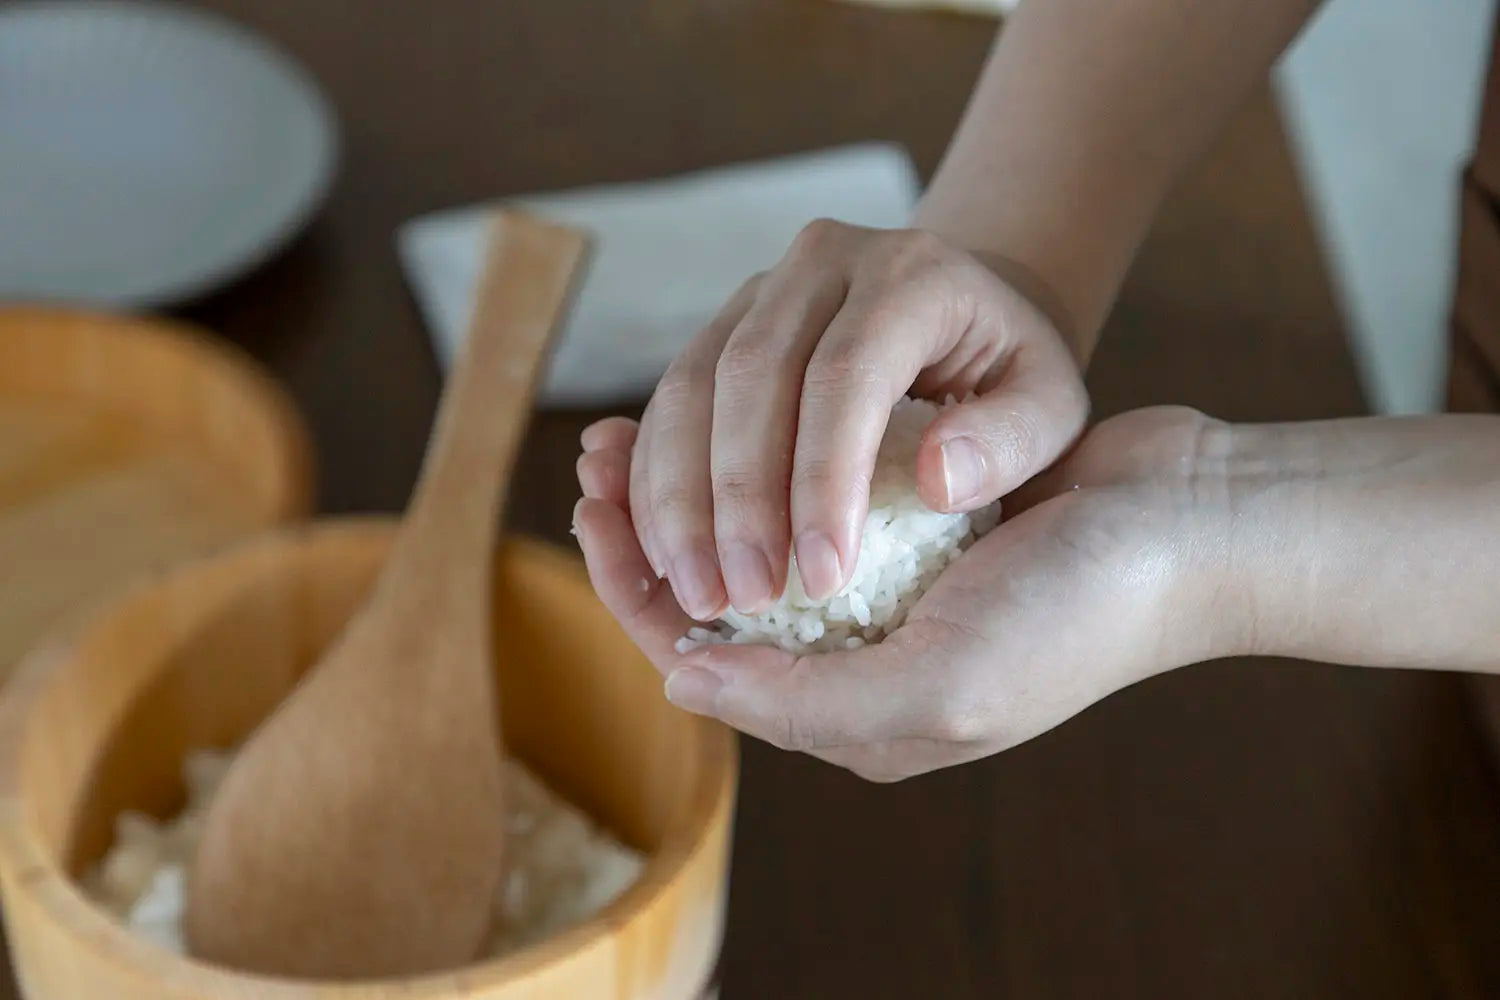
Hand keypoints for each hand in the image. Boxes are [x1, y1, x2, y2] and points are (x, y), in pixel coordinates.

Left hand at [574, 406, 1241, 781]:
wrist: (1188, 528)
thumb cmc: (1076, 614)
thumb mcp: (935, 688)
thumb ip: (802, 702)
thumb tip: (679, 679)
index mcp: (855, 713)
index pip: (704, 661)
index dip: (634, 592)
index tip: (590, 515)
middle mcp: (860, 655)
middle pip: (714, 602)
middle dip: (645, 536)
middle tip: (592, 466)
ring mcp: (887, 586)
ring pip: (750, 543)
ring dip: (687, 490)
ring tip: (630, 437)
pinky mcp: (911, 522)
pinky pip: (802, 491)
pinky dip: (753, 459)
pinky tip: (725, 417)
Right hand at [617, 220, 1088, 622]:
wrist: (964, 311)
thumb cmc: (1008, 374)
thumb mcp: (1049, 405)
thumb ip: (1011, 441)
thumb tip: (938, 481)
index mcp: (910, 274)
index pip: (846, 375)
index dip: (822, 480)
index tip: (822, 579)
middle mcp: (822, 262)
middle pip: (749, 376)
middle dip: (736, 500)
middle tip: (742, 599)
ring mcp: (760, 291)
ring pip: (689, 386)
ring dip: (679, 498)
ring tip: (697, 591)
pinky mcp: (720, 325)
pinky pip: (669, 401)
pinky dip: (656, 479)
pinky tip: (663, 552)